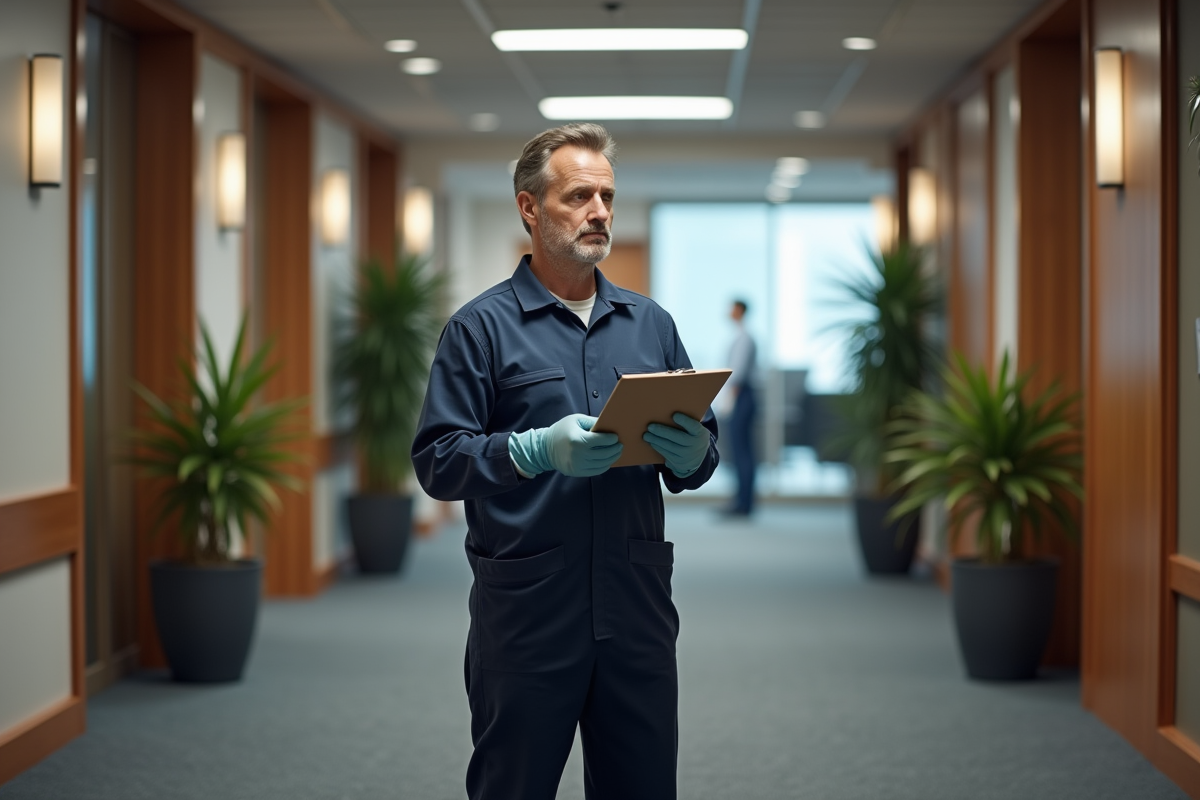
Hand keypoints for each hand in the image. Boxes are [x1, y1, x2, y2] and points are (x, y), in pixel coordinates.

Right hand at [508, 414, 622, 477]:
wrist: (544, 448)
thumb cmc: (561, 430)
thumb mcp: (576, 420)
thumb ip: (593, 422)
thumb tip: (608, 426)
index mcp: (578, 439)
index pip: (601, 440)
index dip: (611, 439)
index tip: (616, 437)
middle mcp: (578, 454)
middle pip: (604, 453)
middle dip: (615, 449)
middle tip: (620, 445)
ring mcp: (578, 465)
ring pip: (602, 464)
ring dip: (612, 458)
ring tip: (616, 452)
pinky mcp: (577, 472)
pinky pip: (596, 471)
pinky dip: (605, 466)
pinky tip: (608, 460)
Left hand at [643, 412, 709, 477]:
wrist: (697, 459)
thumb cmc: (692, 437)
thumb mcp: (695, 431)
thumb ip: (687, 423)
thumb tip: (669, 414)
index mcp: (700, 433)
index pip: (694, 426)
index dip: (685, 421)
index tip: (674, 415)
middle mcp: (695, 445)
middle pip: (678, 437)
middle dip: (662, 431)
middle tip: (650, 426)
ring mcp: (686, 455)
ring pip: (669, 446)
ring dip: (656, 440)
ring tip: (646, 435)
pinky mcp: (678, 462)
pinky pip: (666, 453)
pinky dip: (658, 447)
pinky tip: (652, 442)